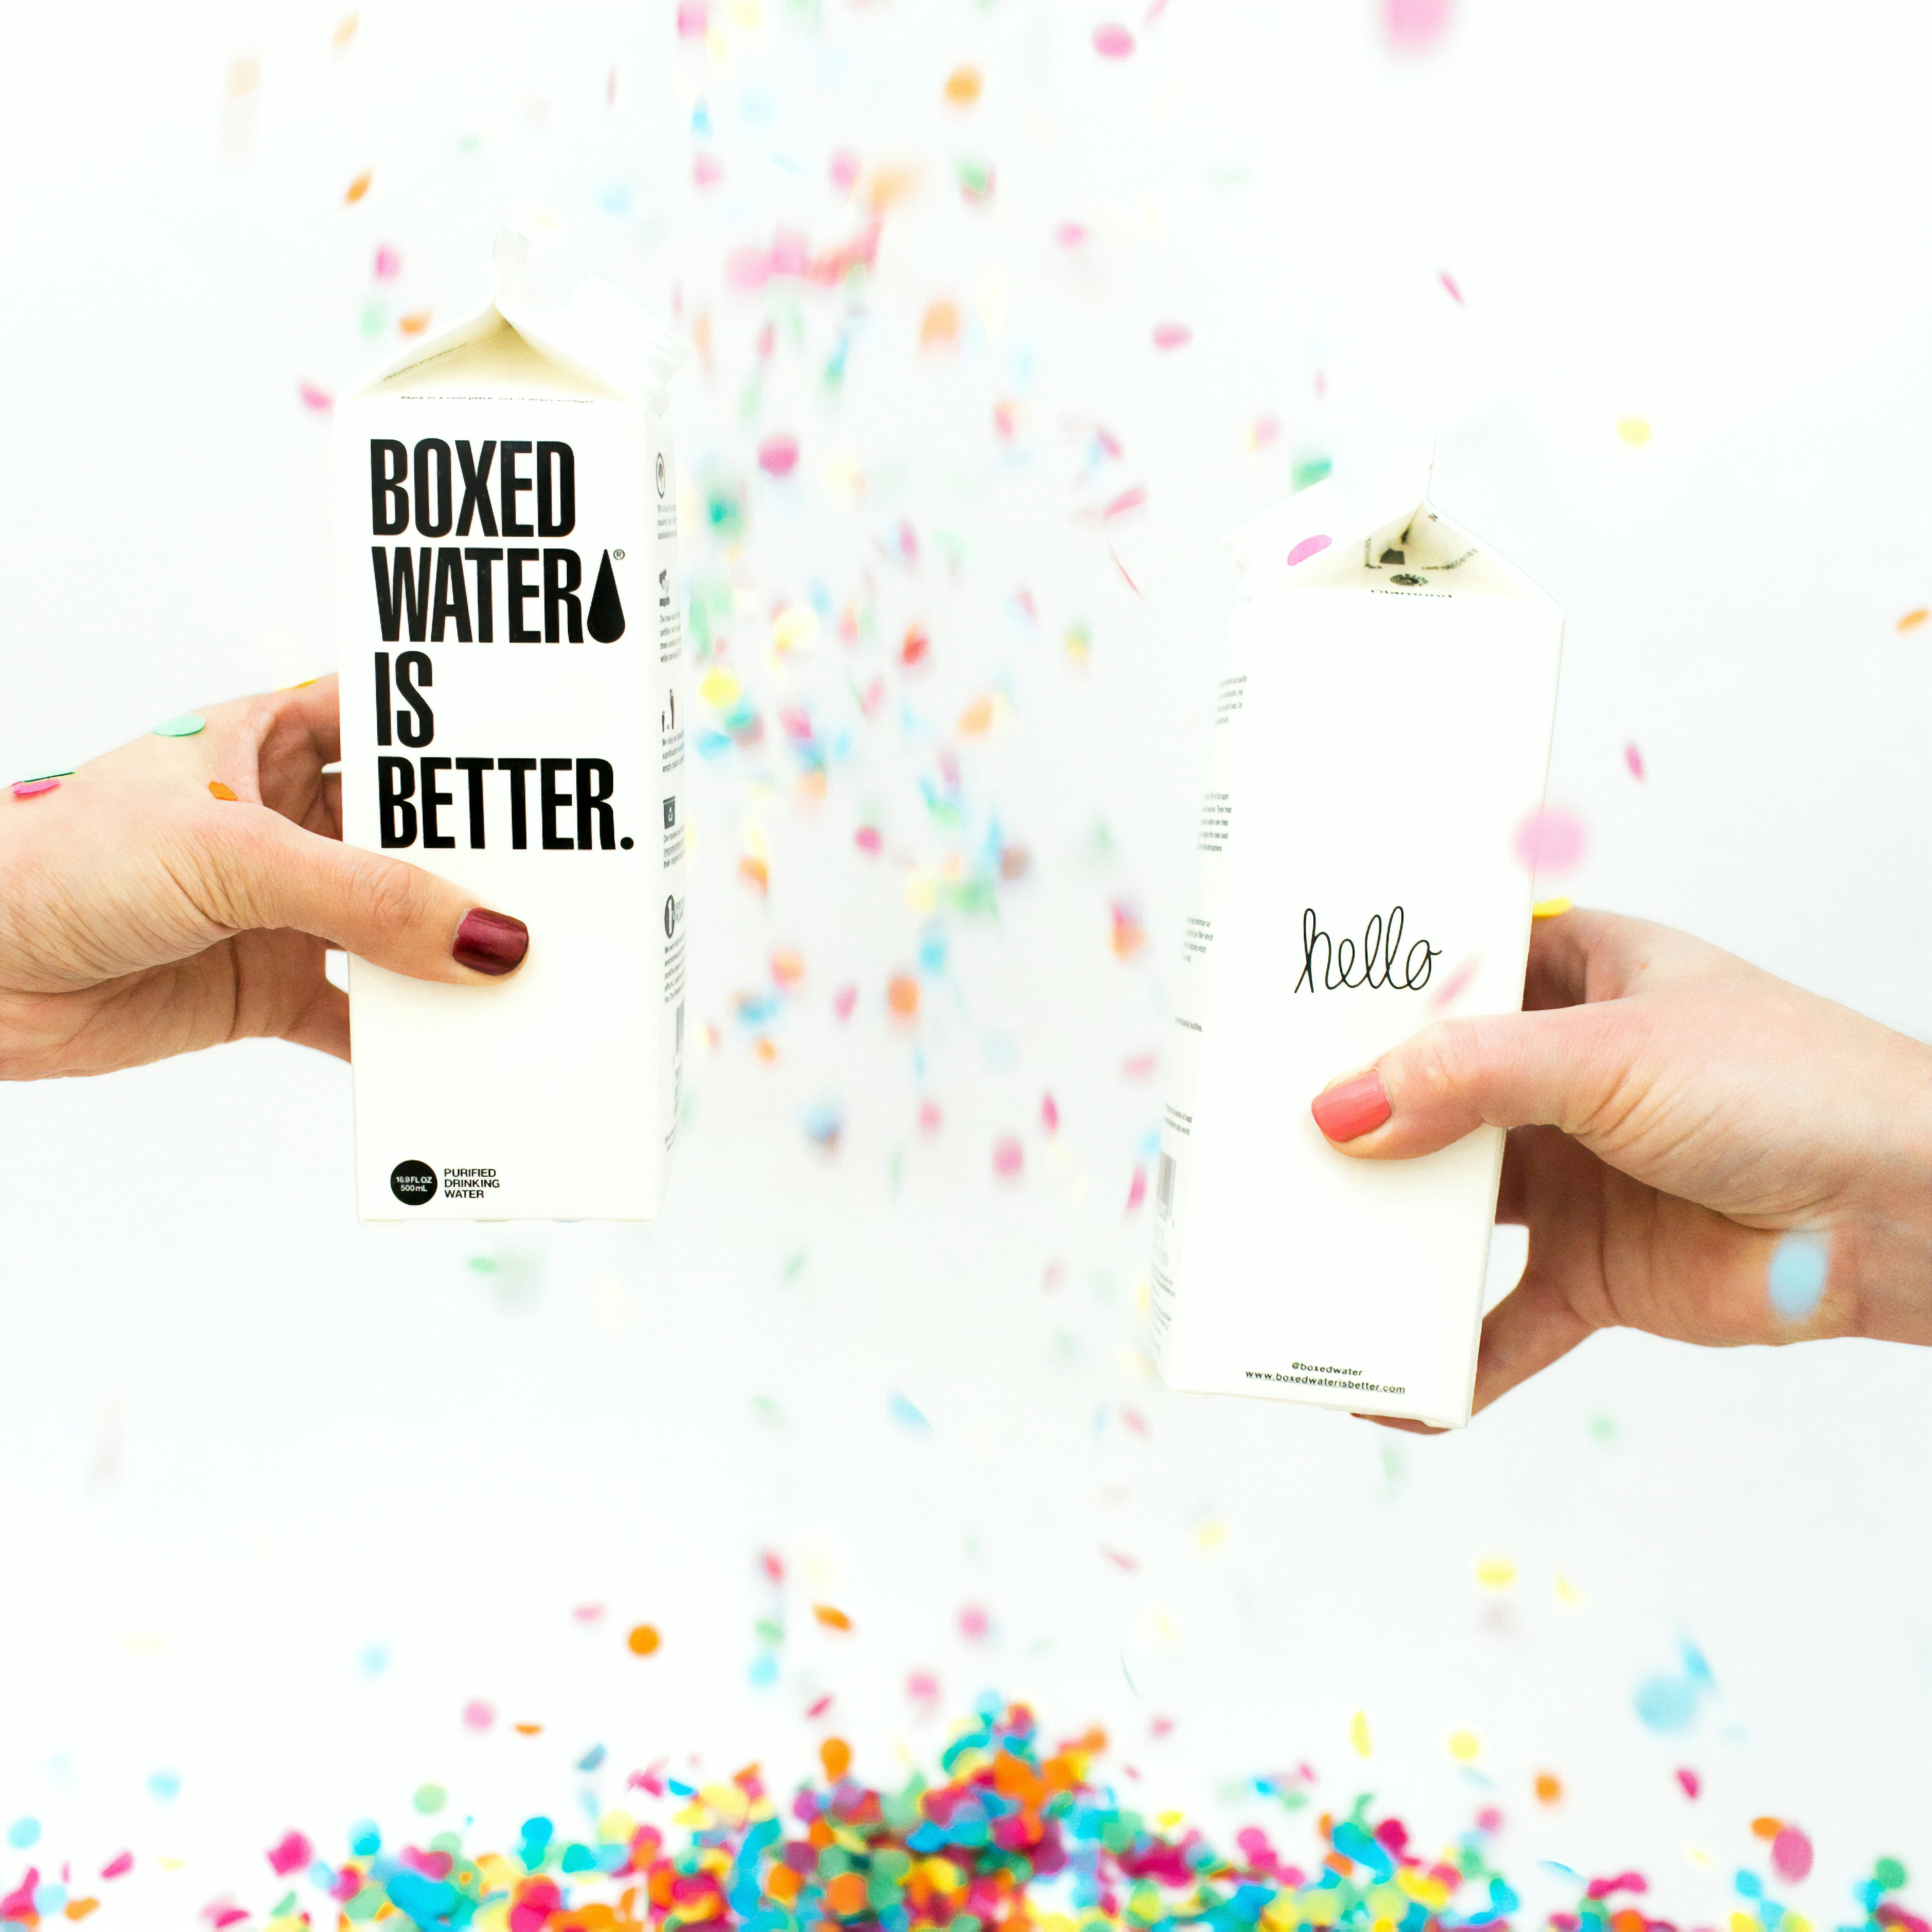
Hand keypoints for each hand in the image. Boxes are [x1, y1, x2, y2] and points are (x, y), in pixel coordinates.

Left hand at [0, 677, 527, 1078]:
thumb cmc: (55, 861)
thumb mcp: (231, 855)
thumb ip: (366, 898)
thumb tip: (486, 939)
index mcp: (270, 742)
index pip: (396, 728)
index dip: (467, 744)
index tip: (551, 767)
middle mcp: (287, 822)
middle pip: (414, 837)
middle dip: (481, 863)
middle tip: (568, 887)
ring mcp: (281, 908)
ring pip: (397, 929)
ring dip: (451, 956)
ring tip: (528, 974)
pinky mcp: (265, 988)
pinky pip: (359, 1017)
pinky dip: (404, 1039)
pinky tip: (452, 1049)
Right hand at [1309, 909, 1931, 1427]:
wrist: (1903, 1210)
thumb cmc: (1788, 1084)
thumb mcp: (1606, 1052)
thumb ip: (1466, 1079)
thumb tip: (1343, 1112)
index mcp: (1574, 982)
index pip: (1443, 977)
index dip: (1362, 999)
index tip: (1275, 1023)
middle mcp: (1559, 1076)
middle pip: (1426, 1099)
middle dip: (1353, 1126)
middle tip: (1258, 1145)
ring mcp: (1573, 1177)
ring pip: (1449, 1211)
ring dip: (1386, 1239)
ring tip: (1299, 1257)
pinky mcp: (1594, 1270)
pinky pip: (1502, 1323)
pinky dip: (1449, 1360)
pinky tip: (1391, 1390)